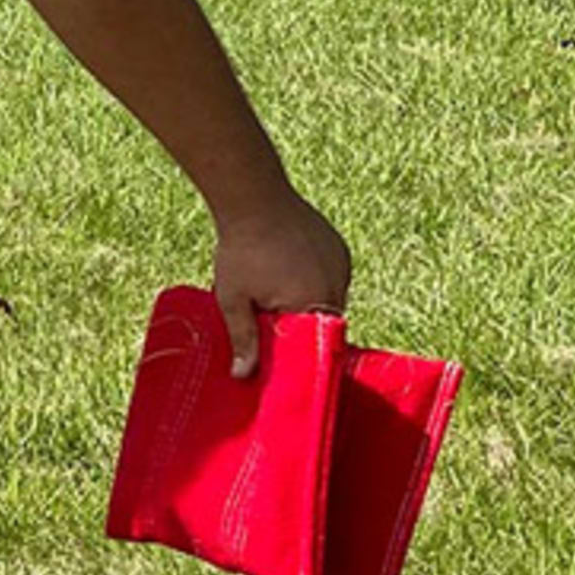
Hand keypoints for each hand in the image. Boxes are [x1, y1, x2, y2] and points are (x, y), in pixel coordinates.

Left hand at [210, 192, 352, 377]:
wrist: (254, 199)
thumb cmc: (240, 251)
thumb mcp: (233, 299)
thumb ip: (244, 338)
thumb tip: (244, 375)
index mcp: (313, 303)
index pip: (316, 343)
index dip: (298, 351)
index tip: (281, 353)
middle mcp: (337, 286)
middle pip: (323, 321)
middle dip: (300, 325)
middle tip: (271, 319)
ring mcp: (341, 265)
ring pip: (328, 298)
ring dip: (307, 302)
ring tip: (275, 289)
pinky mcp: (339, 249)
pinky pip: (331, 277)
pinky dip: (313, 281)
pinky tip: (287, 272)